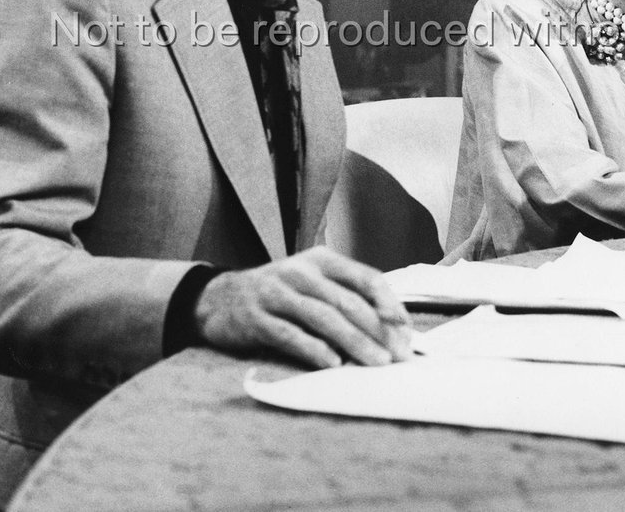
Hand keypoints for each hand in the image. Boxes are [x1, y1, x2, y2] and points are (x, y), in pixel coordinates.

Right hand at [193, 246, 412, 368]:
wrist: (218, 298)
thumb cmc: (279, 295)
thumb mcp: (311, 284)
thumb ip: (345, 298)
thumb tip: (390, 329)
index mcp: (321, 261)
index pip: (365, 278)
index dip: (389, 302)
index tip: (406, 328)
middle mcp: (301, 271)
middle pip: (348, 301)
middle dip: (378, 329)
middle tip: (399, 354)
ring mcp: (277, 292)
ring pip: (324, 317)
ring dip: (355, 341)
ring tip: (377, 362)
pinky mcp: (256, 317)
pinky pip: (290, 334)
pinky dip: (314, 349)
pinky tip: (333, 364)